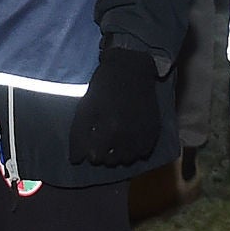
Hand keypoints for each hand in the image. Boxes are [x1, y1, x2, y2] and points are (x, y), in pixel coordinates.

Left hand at [68, 39, 163, 168]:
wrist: (131, 69)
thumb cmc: (104, 87)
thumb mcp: (85, 107)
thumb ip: (78, 135)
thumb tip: (75, 160)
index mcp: (110, 128)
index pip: (96, 158)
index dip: (91, 150)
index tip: (92, 141)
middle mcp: (129, 135)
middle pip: (112, 161)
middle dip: (105, 153)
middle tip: (104, 138)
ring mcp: (143, 133)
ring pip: (129, 159)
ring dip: (120, 154)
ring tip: (117, 139)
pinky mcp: (154, 130)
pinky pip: (144, 152)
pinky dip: (136, 149)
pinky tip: (130, 137)